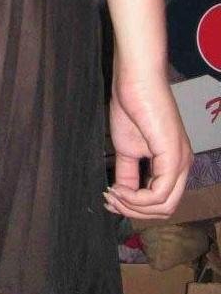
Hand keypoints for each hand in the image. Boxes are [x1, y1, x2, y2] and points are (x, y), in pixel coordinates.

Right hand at [103, 63, 193, 220]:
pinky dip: (135, 198)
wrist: (135, 81)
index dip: (134, 208)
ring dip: (133, 207)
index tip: (109, 199)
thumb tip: (119, 195)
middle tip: (109, 200)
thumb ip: (126, 173)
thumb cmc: (132, 107)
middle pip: (164, 209)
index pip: (161, 201)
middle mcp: (183, 166)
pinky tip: (118, 189)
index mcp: (174, 163)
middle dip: (133, 212)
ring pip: (163, 206)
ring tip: (112, 194)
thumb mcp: (126, 148)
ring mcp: (181, 162)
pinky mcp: (173, 157)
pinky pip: (159, 193)